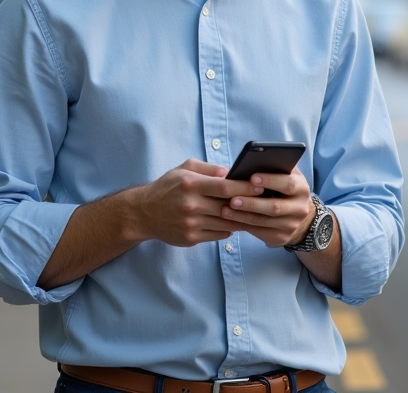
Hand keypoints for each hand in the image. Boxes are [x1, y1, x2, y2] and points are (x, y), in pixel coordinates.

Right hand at [129, 159, 262, 247]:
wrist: (143, 213)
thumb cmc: (167, 187)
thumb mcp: (184, 169)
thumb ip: (209, 169)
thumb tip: (232, 173)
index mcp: (190, 184)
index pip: (225, 186)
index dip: (245, 187)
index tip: (261, 186)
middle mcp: (191, 205)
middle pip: (228, 206)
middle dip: (248, 204)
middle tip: (264, 201)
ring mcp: (191, 224)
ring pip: (226, 223)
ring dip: (241, 219)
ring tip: (254, 213)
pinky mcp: (190, 238)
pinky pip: (218, 235)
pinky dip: (228, 229)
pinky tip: (233, 223)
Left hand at [219, 167, 314, 247]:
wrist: (299, 216)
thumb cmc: (284, 189)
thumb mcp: (285, 176)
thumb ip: (273, 169)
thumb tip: (246, 165)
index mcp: (301, 188)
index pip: (287, 184)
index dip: (270, 180)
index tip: (251, 177)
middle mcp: (299, 208)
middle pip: (274, 207)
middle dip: (252, 203)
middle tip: (232, 199)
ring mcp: (291, 225)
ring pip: (264, 222)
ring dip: (243, 216)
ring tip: (225, 210)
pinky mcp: (281, 237)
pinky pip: (259, 232)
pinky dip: (243, 225)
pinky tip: (230, 220)